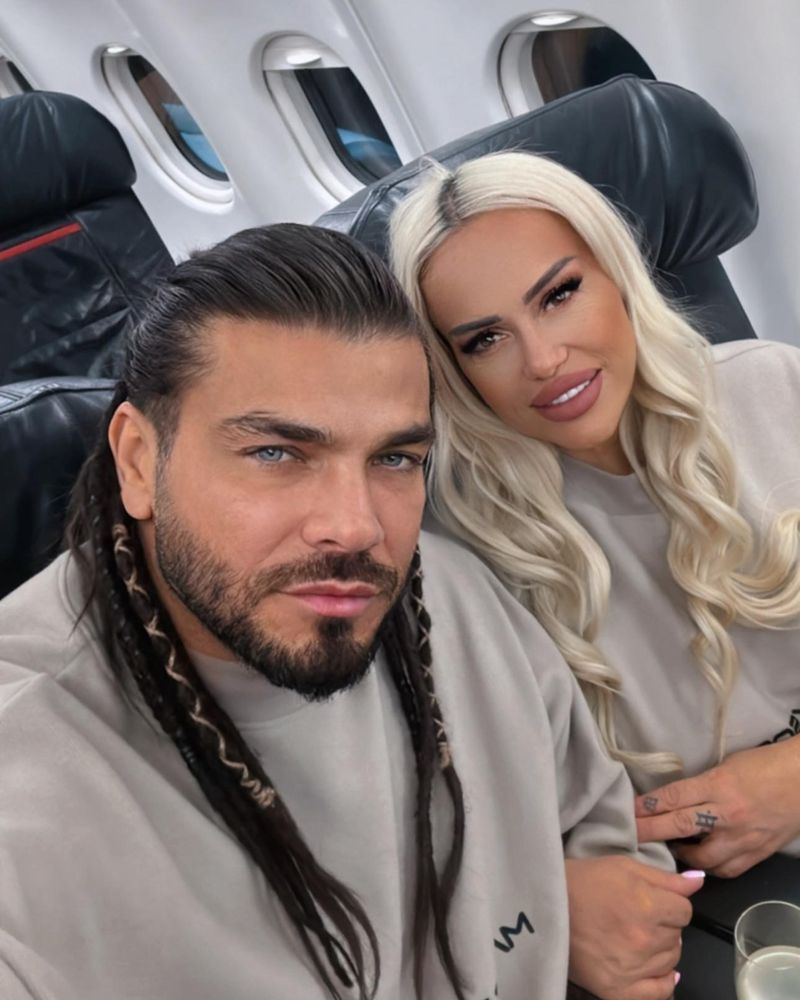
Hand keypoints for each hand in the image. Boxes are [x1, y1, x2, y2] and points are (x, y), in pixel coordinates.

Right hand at [565, 855, 700, 999]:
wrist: (546, 906)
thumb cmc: (584, 881)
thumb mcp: (624, 867)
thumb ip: (665, 878)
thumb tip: (698, 881)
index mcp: (646, 905)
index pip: (684, 910)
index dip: (670, 903)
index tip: (653, 900)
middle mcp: (643, 940)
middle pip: (678, 936)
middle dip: (664, 925)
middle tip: (638, 916)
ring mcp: (632, 969)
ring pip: (671, 960)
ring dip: (660, 949)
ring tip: (635, 936)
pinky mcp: (618, 990)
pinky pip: (659, 993)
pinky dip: (662, 982)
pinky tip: (651, 968)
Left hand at [635, 738, 799, 876]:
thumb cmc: (765, 764)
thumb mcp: (727, 765)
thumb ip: (703, 784)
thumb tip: (679, 798)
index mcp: (718, 784)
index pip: (674, 796)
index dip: (648, 805)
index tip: (629, 810)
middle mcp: (728, 813)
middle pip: (679, 825)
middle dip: (650, 831)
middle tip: (631, 835)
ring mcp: (743, 836)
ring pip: (703, 857)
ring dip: (682, 855)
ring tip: (671, 848)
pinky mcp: (759, 853)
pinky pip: (728, 869)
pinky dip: (711, 868)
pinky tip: (703, 862)